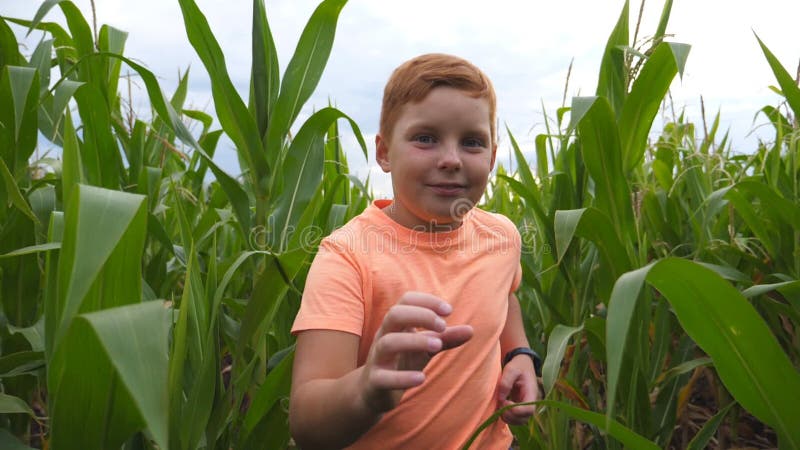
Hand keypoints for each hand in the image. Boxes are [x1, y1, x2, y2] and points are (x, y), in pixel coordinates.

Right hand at [358, 292, 472, 413]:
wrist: (373, 391)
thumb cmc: (402, 362)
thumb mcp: (426, 348)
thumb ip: (446, 339)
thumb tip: (471, 330)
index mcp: (395, 324)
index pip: (406, 300)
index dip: (427, 301)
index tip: (448, 311)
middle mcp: (384, 336)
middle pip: (394, 314)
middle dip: (421, 315)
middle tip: (443, 326)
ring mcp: (377, 358)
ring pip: (388, 342)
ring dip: (415, 341)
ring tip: (438, 346)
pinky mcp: (375, 381)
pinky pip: (384, 377)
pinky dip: (403, 377)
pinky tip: (422, 378)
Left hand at [496, 354, 538, 424]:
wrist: (522, 364)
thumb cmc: (518, 366)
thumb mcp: (511, 369)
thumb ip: (506, 382)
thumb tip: (501, 398)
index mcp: (531, 393)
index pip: (529, 410)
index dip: (516, 410)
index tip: (506, 401)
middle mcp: (530, 402)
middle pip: (524, 419)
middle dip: (510, 416)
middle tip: (500, 405)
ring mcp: (525, 405)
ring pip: (519, 421)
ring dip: (508, 418)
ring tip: (500, 406)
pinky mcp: (519, 407)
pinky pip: (515, 419)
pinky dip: (507, 417)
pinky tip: (500, 406)